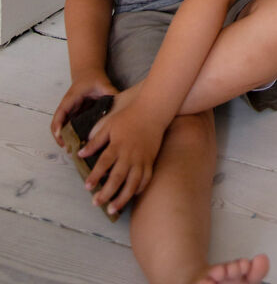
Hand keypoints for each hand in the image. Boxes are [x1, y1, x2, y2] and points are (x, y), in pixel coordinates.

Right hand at [51, 73, 117, 146]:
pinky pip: (69, 128)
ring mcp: (69, 112)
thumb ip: (111, 93)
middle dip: (61, 138)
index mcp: (71, 99)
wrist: (89, 73)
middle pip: (58, 125)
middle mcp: (67, 107)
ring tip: (74, 150)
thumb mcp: (103, 84)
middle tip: (70, 149)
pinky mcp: (74, 115)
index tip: (61, 138)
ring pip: (62, 128)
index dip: (58, 126)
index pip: (60, 114)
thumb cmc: (94, 78)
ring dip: (65, 139)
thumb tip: (121, 104)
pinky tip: (80, 144)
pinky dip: (71, 136)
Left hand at [80, 98, 165, 215]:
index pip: (104, 163)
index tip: (87, 186)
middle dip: (106, 193)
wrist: (153, 111)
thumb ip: (95, 141)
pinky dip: (139, 189)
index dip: (95, 176)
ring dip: (122, 198)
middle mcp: (130, 154)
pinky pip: (146, 179)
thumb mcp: (109, 124)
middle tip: (96, 203)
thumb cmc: (129, 116)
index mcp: (118, 145)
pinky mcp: (151, 161)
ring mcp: (142, 159)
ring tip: (112, 209)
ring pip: (132, 183)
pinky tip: (131, 196)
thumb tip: (80, 154)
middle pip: (117, 178)